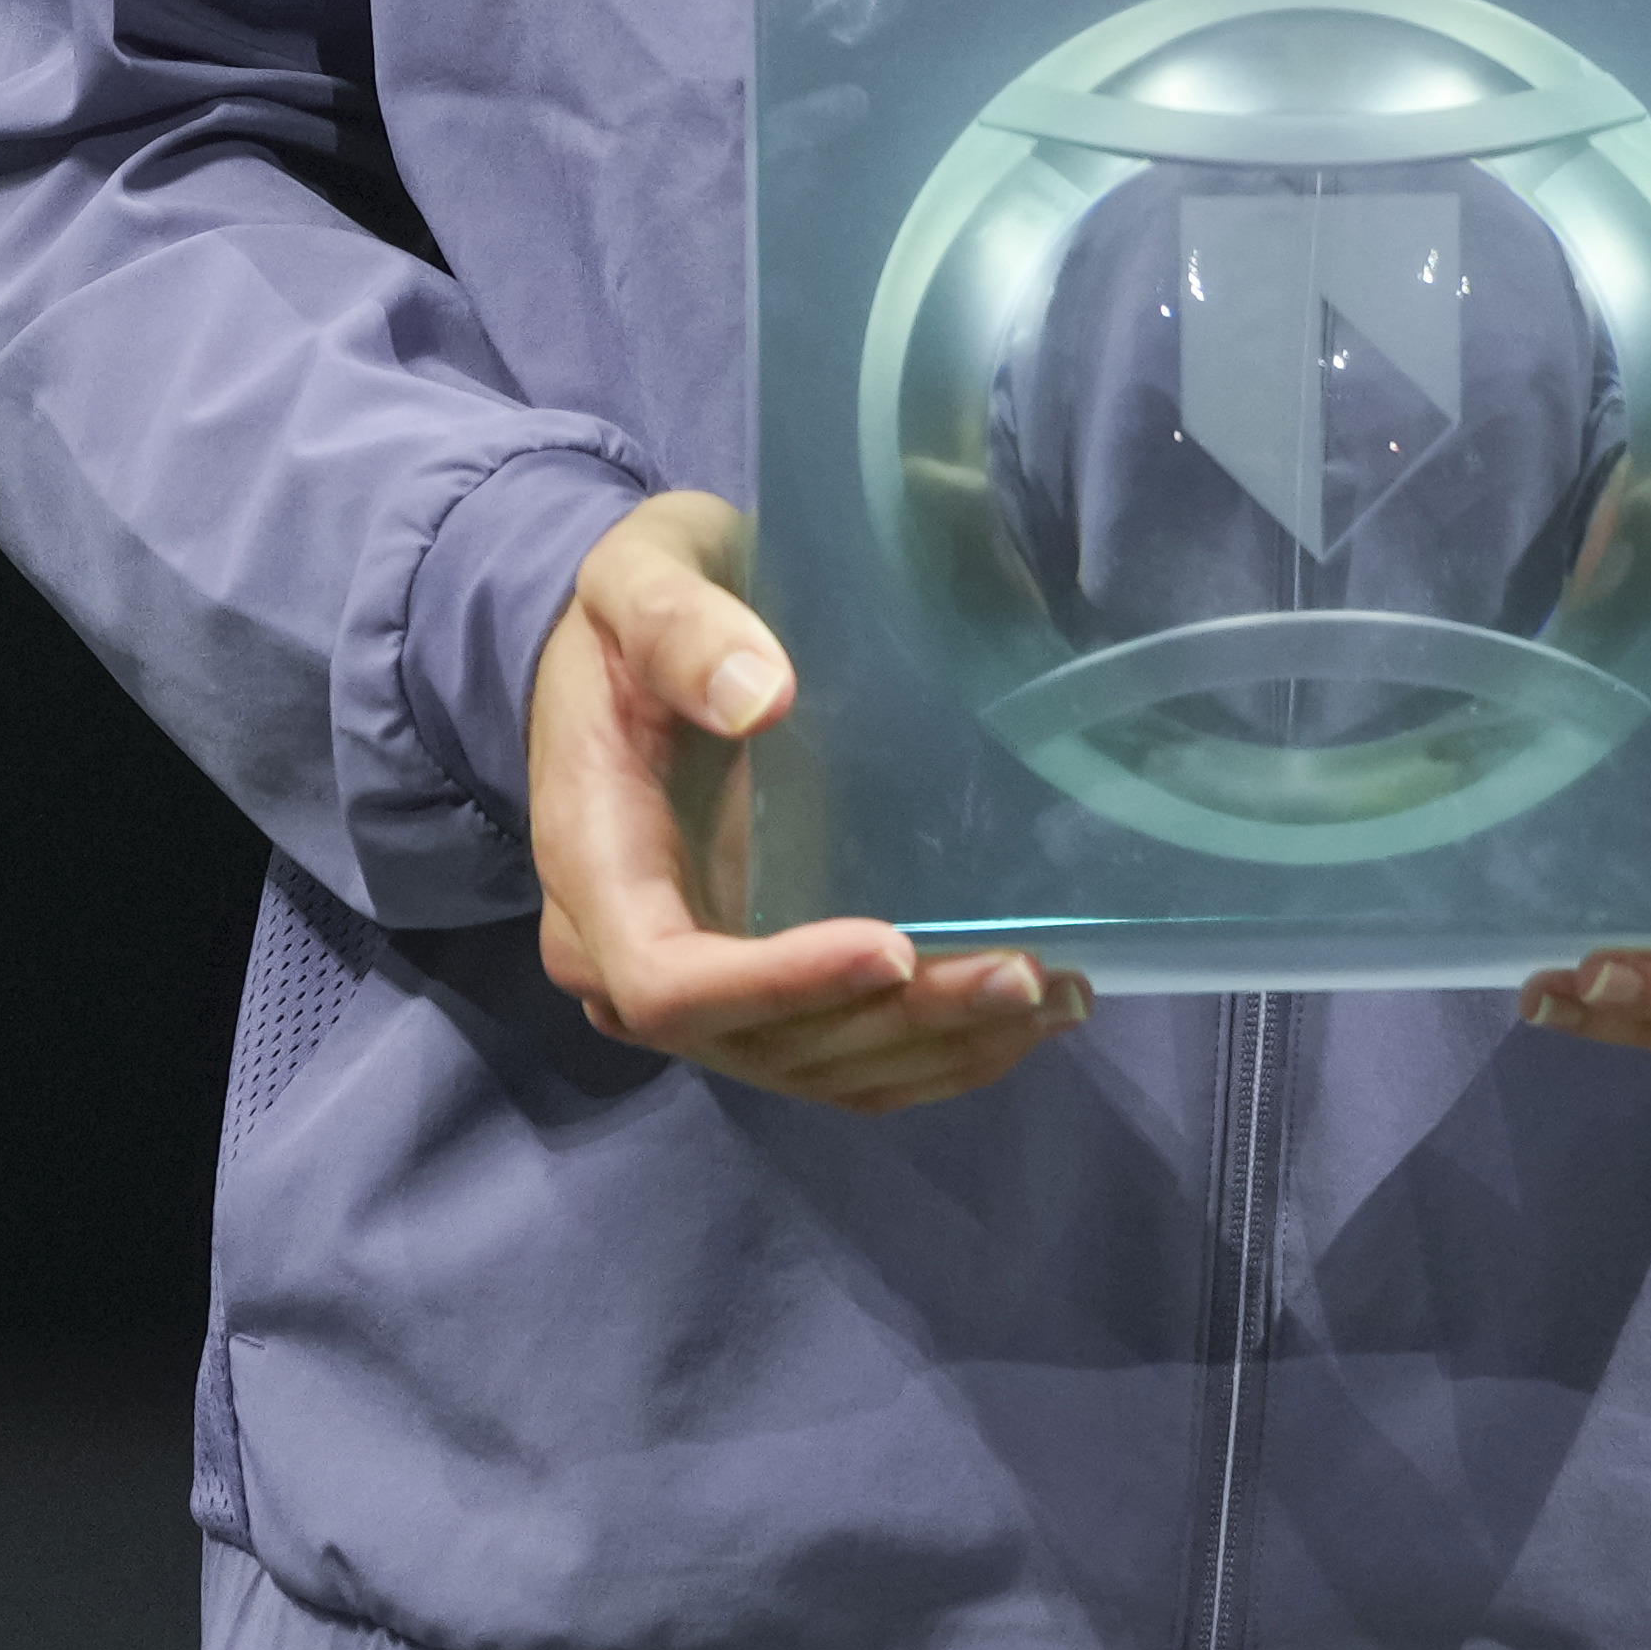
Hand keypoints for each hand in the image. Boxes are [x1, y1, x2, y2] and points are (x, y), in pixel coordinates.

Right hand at [528, 490, 1081, 1113]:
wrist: (622, 648)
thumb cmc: (630, 615)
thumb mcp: (639, 585)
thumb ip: (682, 632)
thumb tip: (762, 696)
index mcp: (596, 869)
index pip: (669, 981)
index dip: (779, 986)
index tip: (893, 950)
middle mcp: (631, 957)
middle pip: (760, 1041)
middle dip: (894, 1024)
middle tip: (1025, 975)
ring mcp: (701, 984)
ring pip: (814, 1063)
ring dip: (934, 1048)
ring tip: (1054, 998)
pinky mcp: (759, 985)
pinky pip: (838, 1054)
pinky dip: (931, 1054)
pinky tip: (1027, 1019)